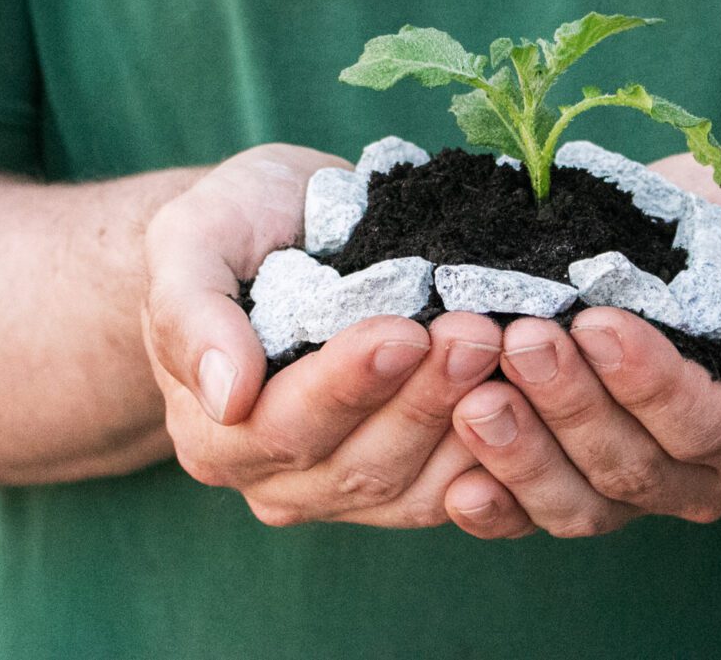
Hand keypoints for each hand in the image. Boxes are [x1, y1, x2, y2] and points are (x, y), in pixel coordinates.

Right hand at [143, 144, 504, 527]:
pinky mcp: (399, 483)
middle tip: (480, 333)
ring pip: (411, 485)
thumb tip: (228, 395)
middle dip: (424, 398)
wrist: (279, 233)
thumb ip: (191, 310)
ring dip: (468, 425)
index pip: (284, 426)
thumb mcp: (192, 237)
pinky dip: (493, 455)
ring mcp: (338, 490)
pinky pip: (449, 492)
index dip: (348, 385)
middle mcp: (272, 478)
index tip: (404, 332)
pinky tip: (529, 402)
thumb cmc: (231, 228)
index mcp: (213, 431)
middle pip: (357, 463)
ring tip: (510, 353)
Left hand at [443, 151, 720, 537]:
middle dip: (571, 405)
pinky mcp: (577, 480)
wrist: (716, 235)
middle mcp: (705, 473)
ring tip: (472, 401)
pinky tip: (456, 484)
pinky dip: (497, 508)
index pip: (705, 424)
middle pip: (634, 466)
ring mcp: (638, 486)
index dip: (649, 381)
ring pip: (583, 502)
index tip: (597, 322)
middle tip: (520, 341)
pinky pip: (536, 515)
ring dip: (523, 456)